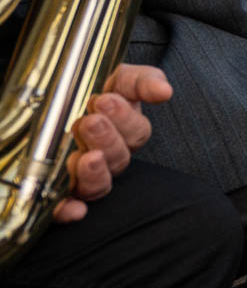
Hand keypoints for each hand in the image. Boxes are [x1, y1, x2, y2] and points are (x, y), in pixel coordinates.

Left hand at [53, 64, 171, 222]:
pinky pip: (65, 207)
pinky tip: (73, 209)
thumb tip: (165, 92)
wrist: (41, 100)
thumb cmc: (84, 90)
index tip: (105, 100)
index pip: (136, 132)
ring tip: (84, 158)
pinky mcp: (56, 192)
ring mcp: (83, 176)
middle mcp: (107, 156)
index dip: (124, 120)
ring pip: (98, 186)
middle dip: (107, 140)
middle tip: (90, 121)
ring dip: (95, 174)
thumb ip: (141, 81)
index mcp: (123, 130)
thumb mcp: (115, 77)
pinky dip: (69, 210)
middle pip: (119, 159)